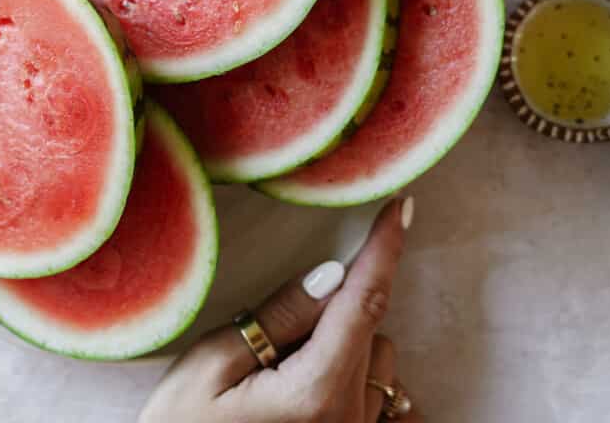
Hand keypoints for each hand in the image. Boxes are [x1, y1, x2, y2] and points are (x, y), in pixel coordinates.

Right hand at [140, 197, 421, 422]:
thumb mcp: (209, 368)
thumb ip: (275, 318)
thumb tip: (330, 275)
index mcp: (316, 390)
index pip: (363, 301)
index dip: (383, 249)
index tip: (400, 207)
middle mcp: (348, 418)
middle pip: (368, 328)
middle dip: (331, 310)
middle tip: (267, 337)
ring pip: (378, 362)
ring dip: (346, 347)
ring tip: (281, 373)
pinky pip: (379, 400)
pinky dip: (356, 380)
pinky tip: (314, 391)